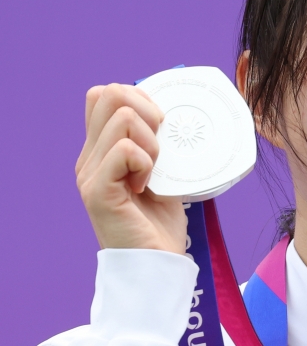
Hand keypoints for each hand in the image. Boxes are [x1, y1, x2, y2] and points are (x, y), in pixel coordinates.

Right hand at [75, 83, 186, 253]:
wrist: (154, 263)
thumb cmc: (159, 219)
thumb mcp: (158, 170)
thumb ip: (152, 143)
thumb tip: (166, 112)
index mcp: (100, 149)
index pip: (103, 95)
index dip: (138, 98)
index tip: (158, 127)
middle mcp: (89, 157)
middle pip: (109, 94)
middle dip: (147, 111)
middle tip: (157, 148)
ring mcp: (90, 173)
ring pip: (123, 117)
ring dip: (151, 142)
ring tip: (152, 171)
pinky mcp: (98, 191)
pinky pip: (125, 149)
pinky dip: (145, 161)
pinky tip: (145, 184)